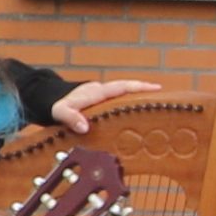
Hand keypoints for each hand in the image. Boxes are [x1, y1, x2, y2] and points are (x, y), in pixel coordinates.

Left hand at [47, 79, 164, 134]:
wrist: (53, 100)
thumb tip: (85, 128)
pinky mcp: (102, 102)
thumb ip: (71, 118)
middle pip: (127, 88)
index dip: (138, 87)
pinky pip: (119, 100)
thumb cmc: (58, 106)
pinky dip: (130, 102)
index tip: (155, 88)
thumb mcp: (60, 112)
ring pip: (124, 94)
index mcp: (97, 92)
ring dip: (138, 96)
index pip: (122, 87)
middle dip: (145, 89)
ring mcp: (103, 96)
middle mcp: (103, 91)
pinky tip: (139, 112)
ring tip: (157, 103)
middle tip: (163, 94)